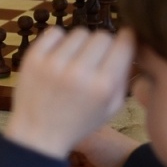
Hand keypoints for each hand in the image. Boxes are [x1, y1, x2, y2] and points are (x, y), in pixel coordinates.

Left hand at [3, 26, 135, 159]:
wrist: (38, 134)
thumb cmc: (78, 122)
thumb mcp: (112, 108)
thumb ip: (125, 76)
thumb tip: (132, 44)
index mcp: (103, 85)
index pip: (124, 41)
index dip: (125, 40)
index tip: (121, 43)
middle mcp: (80, 71)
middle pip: (102, 35)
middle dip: (102, 45)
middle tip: (94, 59)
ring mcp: (54, 63)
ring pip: (79, 32)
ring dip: (80, 43)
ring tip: (74, 61)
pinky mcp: (33, 59)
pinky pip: (54, 32)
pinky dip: (58, 40)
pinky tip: (58, 55)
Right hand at [63, 125, 139, 166]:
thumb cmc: (112, 150)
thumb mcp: (87, 140)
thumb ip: (67, 137)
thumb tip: (49, 136)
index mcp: (86, 130)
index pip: (64, 137)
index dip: (59, 147)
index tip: (58, 155)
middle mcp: (87, 143)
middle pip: (64, 156)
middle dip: (66, 165)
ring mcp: (90, 159)